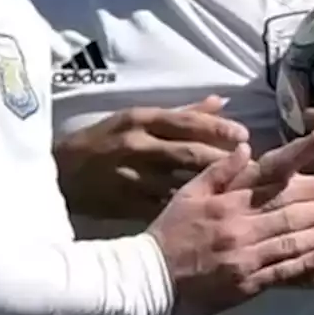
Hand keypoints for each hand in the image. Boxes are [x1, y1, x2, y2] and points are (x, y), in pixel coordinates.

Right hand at [55, 96, 248, 219]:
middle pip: (188, 153)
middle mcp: (137, 146)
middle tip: (252, 166)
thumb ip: (181, 113)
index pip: (185, 122)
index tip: (245, 136)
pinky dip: (190, 209)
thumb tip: (221, 102)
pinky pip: (167, 206)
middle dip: (223, 160)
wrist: (62, 174)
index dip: (218, 129)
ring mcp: (132, 176)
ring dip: (212, 187)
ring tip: (240, 190)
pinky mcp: (128, 203)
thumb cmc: (103, 141)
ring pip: (181, 182)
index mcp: (140, 120)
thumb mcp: (135, 118)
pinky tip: (212, 213)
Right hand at [147, 129, 313, 314]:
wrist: (148, 276)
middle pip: (290, 211)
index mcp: (226, 201)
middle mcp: (239, 225)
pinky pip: (283, 271)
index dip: (301, 168)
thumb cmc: (170, 231)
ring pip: (292, 240)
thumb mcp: (188, 192)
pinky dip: (307, 262)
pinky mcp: (246, 283)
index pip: (270, 180)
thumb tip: (246, 145)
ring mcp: (244, 256)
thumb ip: (219, 169)